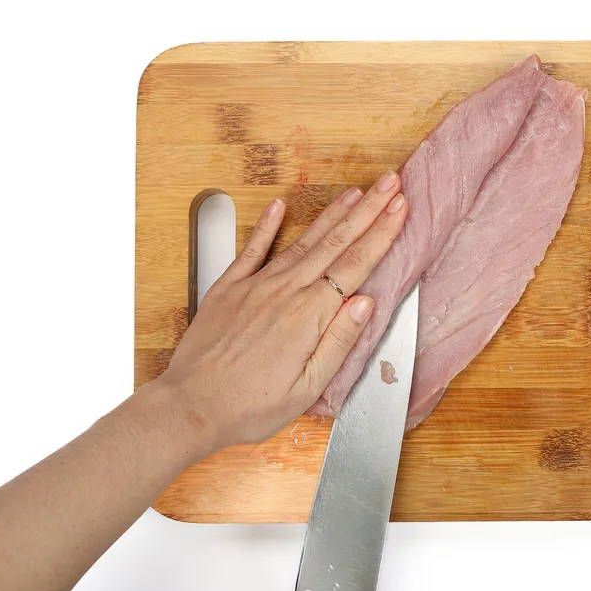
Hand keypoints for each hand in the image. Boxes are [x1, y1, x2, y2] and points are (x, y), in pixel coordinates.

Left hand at [146, 171, 407, 455]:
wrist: (190, 407)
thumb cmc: (249, 406)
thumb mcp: (307, 387)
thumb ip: (338, 341)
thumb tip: (366, 302)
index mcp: (308, 316)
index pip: (355, 265)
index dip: (382, 233)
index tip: (400, 207)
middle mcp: (284, 292)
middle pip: (335, 243)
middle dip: (367, 210)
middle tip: (390, 183)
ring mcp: (255, 286)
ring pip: (302, 241)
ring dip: (332, 214)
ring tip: (355, 192)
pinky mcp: (229, 289)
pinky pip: (252, 249)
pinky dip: (267, 226)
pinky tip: (279, 206)